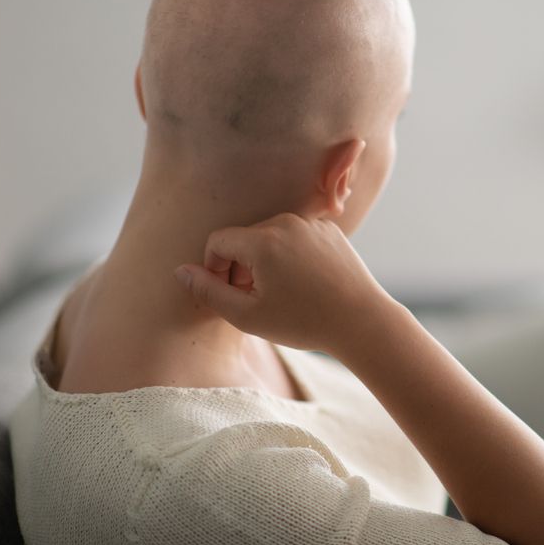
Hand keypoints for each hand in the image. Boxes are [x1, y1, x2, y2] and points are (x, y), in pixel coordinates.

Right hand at [173, 212, 392, 353]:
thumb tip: (181, 271)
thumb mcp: (248, 316)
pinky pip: (297, 236)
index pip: (219, 241)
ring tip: (281, 293)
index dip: (215, 268)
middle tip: (255, 298)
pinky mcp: (330, 229)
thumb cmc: (304, 322)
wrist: (362, 321)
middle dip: (241, 265)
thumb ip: (209, 292)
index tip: (229, 293)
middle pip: (245, 237)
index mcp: (262, 240)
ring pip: (271, 236)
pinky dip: (291, 255)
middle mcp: (286, 222)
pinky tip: (305, 283)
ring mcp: (311, 223)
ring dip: (266, 260)